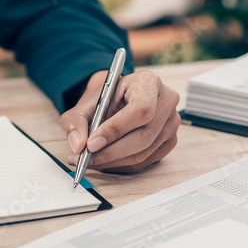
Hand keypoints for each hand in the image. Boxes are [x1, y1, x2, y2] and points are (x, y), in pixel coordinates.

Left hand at [59, 69, 179, 173]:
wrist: (117, 100)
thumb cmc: (105, 99)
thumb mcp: (85, 103)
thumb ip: (75, 121)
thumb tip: (78, 145)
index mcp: (148, 82)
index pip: (140, 110)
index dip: (116, 130)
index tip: (91, 144)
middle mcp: (166, 100)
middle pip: (144, 136)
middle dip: (111, 152)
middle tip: (85, 159)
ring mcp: (172, 122)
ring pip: (143, 153)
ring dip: (113, 162)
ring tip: (89, 161)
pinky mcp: (170, 140)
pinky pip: (145, 161)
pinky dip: (122, 165)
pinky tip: (105, 161)